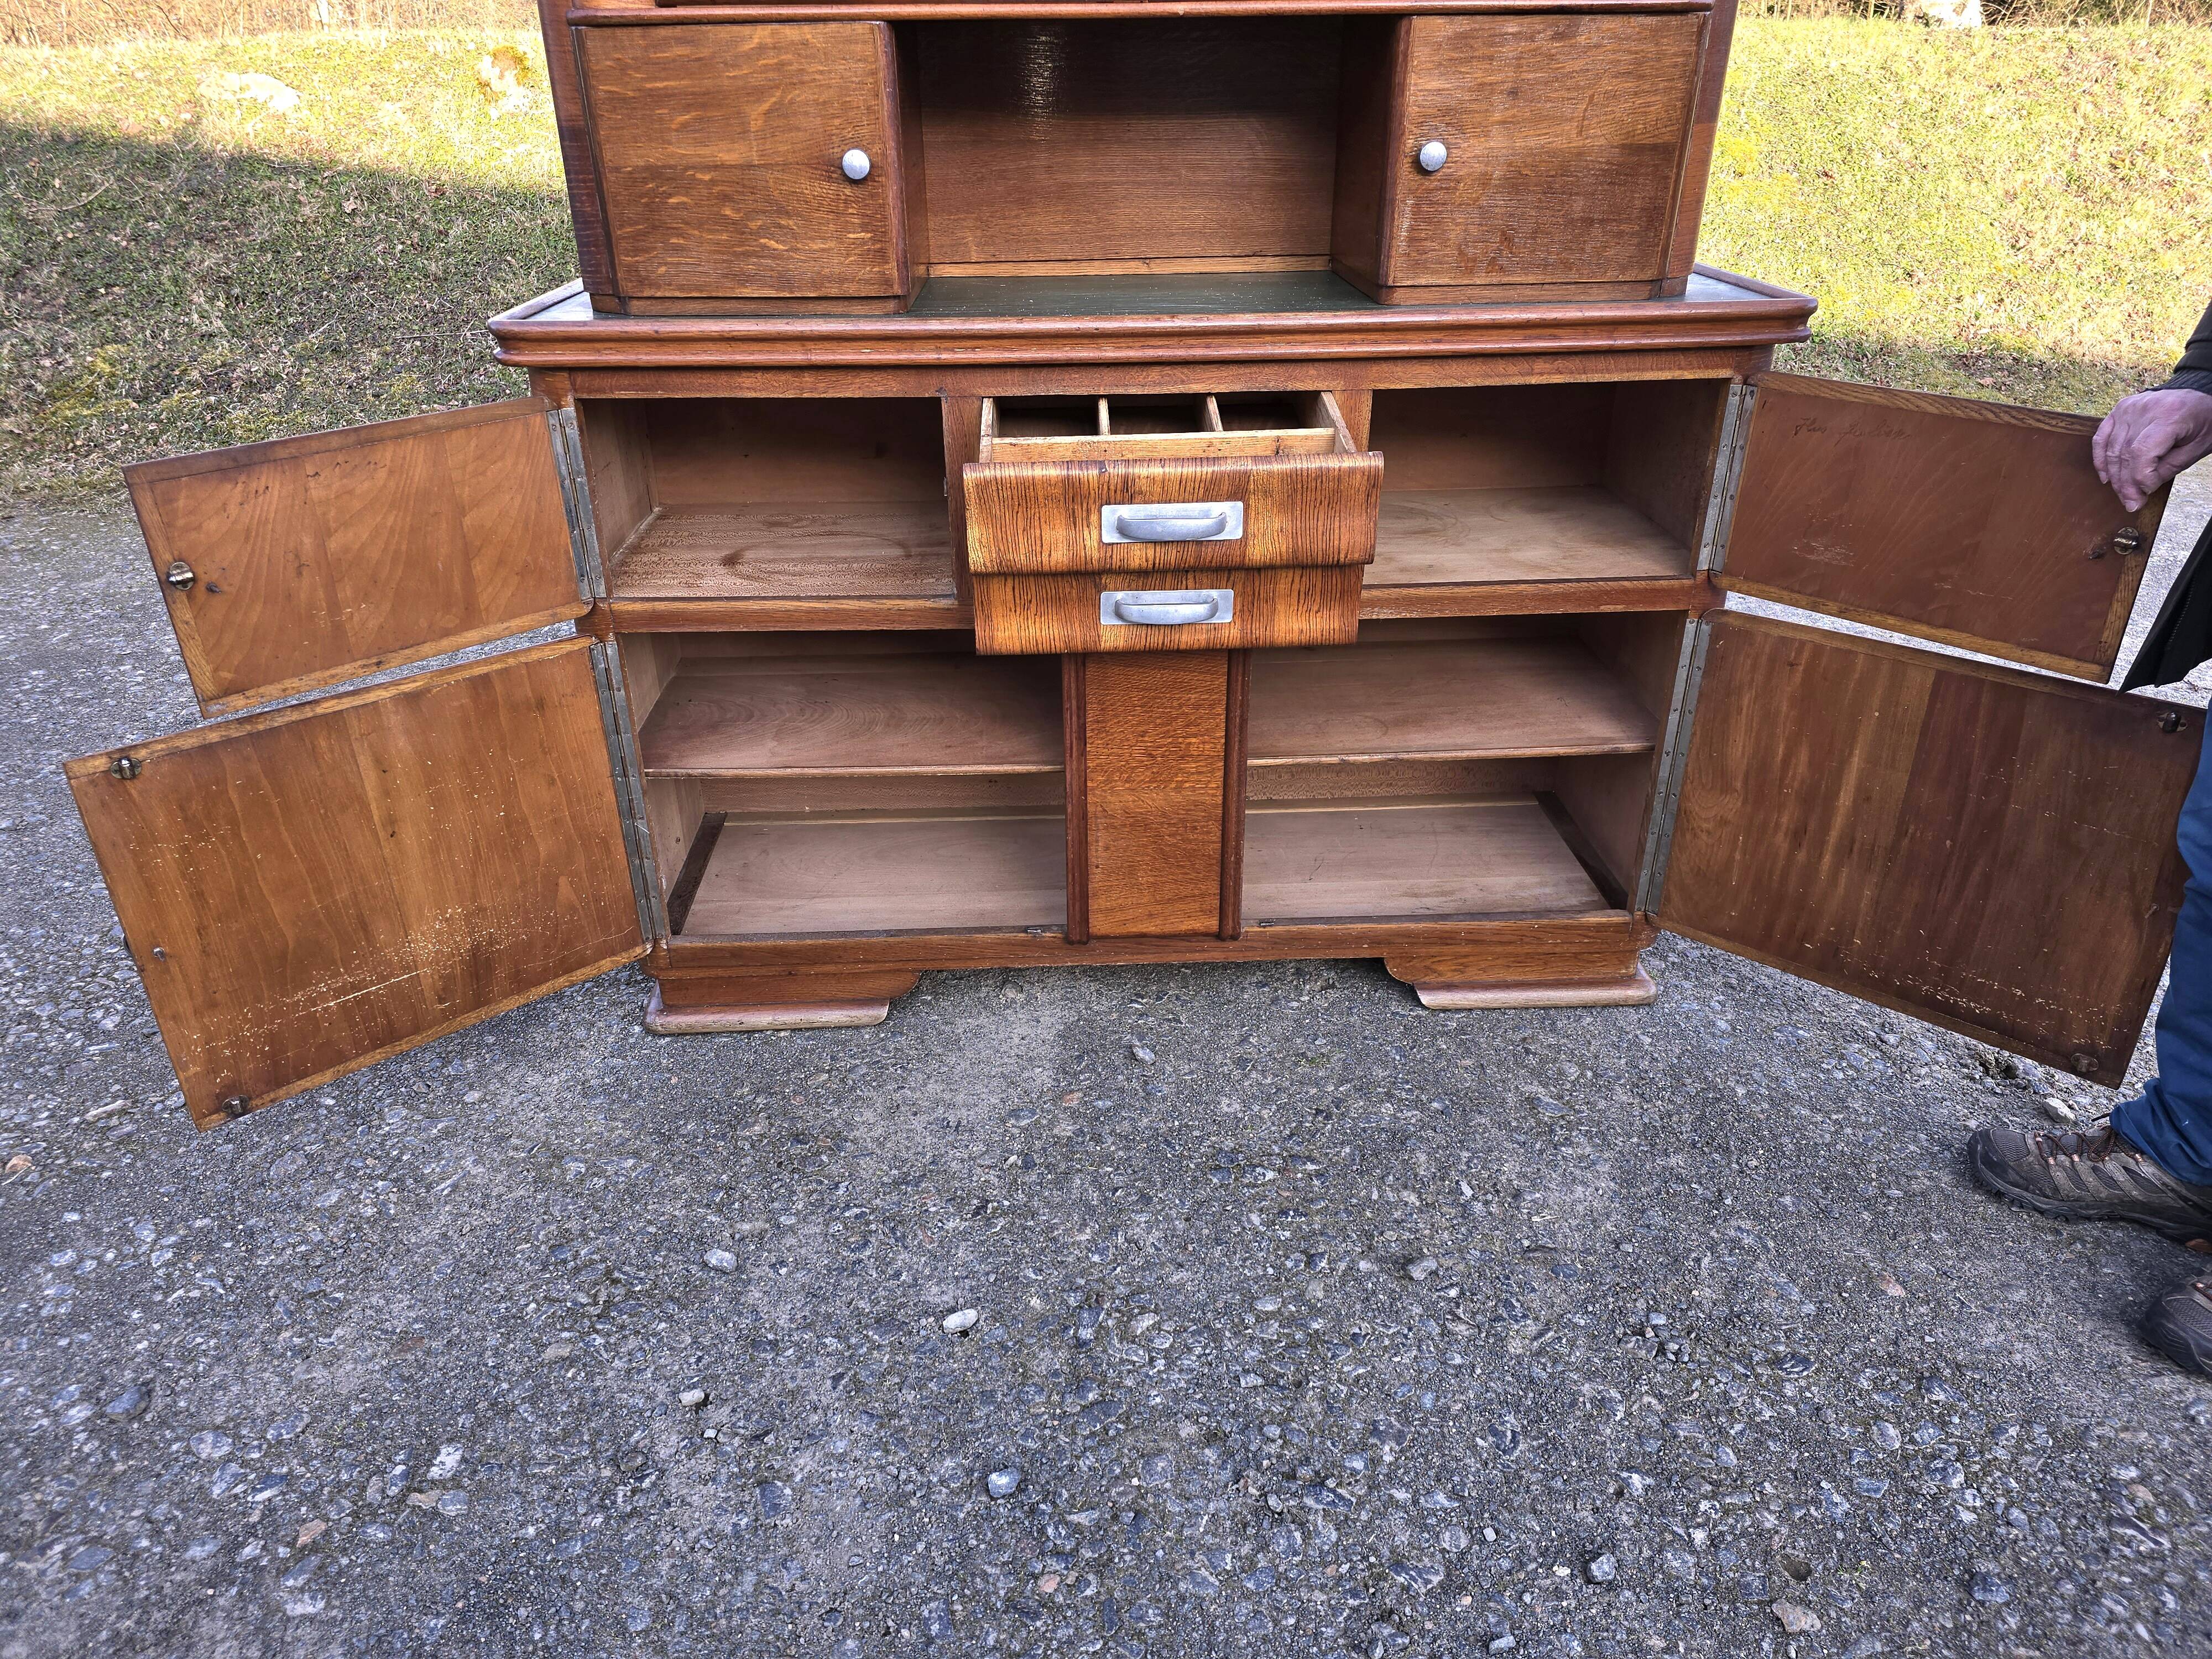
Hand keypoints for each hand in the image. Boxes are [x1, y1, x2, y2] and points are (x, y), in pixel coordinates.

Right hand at [2094, 387, 2211, 511]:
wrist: (2199, 395)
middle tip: (2131, 503)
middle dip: (2126, 483)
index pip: (2141, 453)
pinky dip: (2100, 458)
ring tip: (2123, 494)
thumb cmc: (2202, 421)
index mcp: (2169, 416)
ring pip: (2112, 449)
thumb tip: (2142, 489)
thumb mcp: (2196, 448)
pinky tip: (2106, 476)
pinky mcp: (2119, 409)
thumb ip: (2169, 468)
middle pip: (2124, 453)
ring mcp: (2129, 408)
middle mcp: (2144, 410)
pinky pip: (2101, 437)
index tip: (2145, 494)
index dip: (2139, 478)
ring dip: (2115, 476)